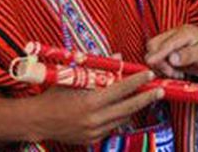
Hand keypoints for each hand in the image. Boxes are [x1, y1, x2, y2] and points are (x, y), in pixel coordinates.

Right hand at [25, 71, 162, 144]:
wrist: (37, 121)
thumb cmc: (54, 94)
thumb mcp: (74, 77)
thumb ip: (99, 68)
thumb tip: (119, 57)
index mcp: (90, 101)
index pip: (121, 90)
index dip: (137, 81)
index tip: (149, 74)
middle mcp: (94, 119)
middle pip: (128, 107)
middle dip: (146, 98)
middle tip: (160, 89)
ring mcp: (94, 132)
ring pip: (122, 118)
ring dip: (135, 107)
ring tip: (148, 97)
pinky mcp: (93, 140)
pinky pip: (112, 126)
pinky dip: (119, 117)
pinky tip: (126, 108)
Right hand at [145, 24, 197, 76]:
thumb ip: (188, 55)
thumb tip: (172, 59)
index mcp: (184, 32)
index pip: (165, 43)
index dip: (157, 55)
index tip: (151, 64)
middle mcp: (175, 34)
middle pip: (154, 45)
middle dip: (158, 61)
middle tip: (173, 73)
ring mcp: (171, 41)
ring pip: (153, 52)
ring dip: (160, 66)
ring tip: (176, 73)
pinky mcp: (169, 49)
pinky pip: (157, 57)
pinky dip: (162, 66)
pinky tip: (173, 72)